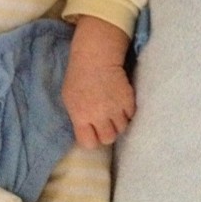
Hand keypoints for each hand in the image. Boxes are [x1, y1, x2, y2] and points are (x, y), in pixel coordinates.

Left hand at [61, 15, 134, 148]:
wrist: (96, 58)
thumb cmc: (78, 77)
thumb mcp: (69, 99)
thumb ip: (77, 118)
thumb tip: (86, 132)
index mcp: (81, 116)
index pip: (89, 143)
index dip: (92, 139)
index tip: (93, 133)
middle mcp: (98, 116)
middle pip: (108, 139)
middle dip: (107, 132)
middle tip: (105, 122)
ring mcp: (115, 109)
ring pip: (122, 128)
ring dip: (118, 122)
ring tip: (113, 110)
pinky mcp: (128, 101)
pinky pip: (131, 116)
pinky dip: (127, 112)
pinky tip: (120, 102)